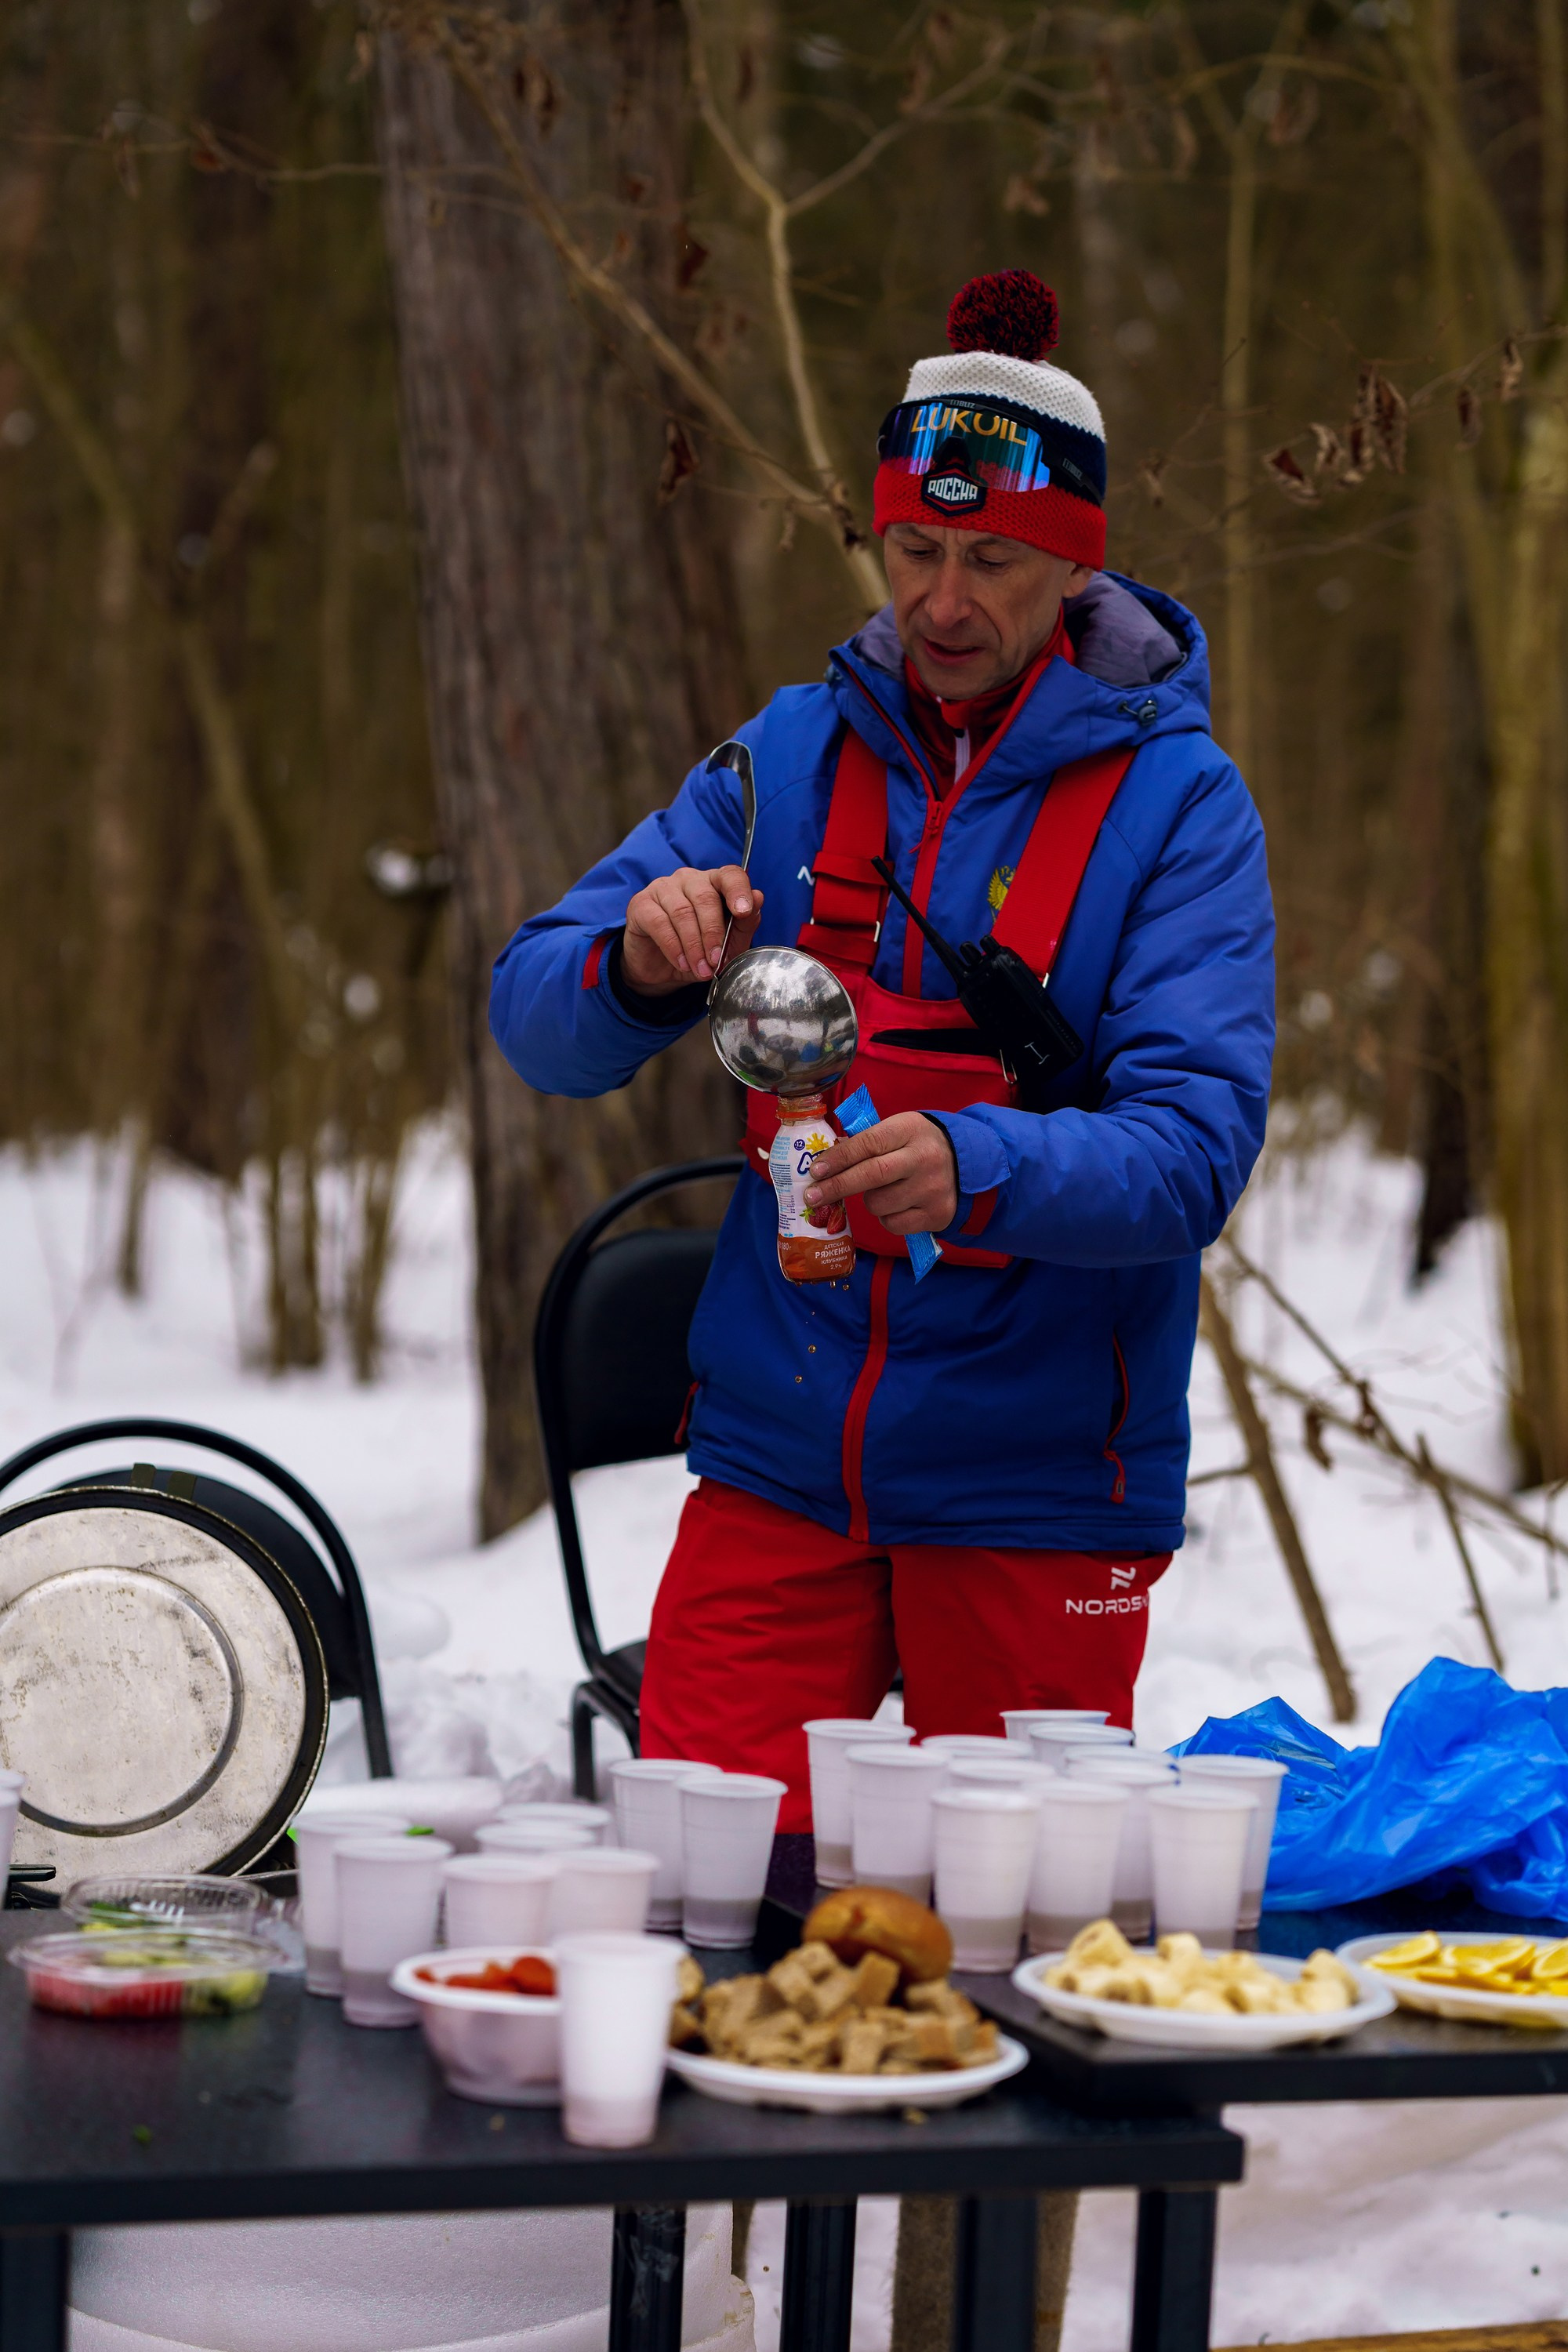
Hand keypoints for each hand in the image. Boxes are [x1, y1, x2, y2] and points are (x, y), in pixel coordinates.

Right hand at [622, 866, 763, 993]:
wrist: (660, 969)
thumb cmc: (698, 951)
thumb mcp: (728, 945)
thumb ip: (744, 924)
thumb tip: (758, 898)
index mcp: (714, 883)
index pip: (730, 875)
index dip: (738, 891)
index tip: (743, 912)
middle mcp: (689, 879)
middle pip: (706, 897)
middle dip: (714, 933)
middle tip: (716, 960)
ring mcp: (663, 888)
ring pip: (682, 911)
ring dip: (694, 945)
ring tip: (700, 969)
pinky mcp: (641, 904)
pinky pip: (659, 922)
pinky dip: (673, 946)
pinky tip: (681, 963)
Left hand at [804, 1113, 958, 1234]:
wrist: (966, 1163)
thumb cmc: (918, 1145)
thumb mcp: (898, 1130)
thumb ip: (866, 1143)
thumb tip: (825, 1163)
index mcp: (909, 1129)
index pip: (868, 1144)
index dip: (839, 1158)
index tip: (815, 1170)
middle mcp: (923, 1158)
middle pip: (872, 1175)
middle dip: (837, 1186)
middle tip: (812, 1195)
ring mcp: (931, 1188)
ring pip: (879, 1204)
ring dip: (869, 1201)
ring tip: (881, 1191)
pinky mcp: (936, 1214)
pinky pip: (893, 1224)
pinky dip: (886, 1217)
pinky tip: (897, 1204)